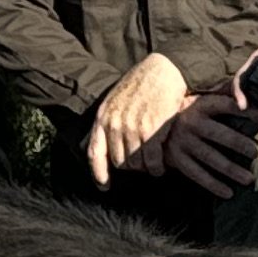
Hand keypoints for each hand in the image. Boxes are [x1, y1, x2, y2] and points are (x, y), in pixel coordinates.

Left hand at [86, 52, 190, 180]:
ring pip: (137, 164)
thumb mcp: (115, 99)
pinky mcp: (152, 130)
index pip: (94, 152)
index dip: (98, 172)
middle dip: (132, 167)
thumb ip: (107, 120)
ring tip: (154, 164)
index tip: (104, 186)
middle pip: (119, 162)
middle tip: (144, 164)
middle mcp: (115, 124)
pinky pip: (153, 160)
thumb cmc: (141, 84)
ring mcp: (133, 128)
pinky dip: (158, 167)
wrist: (164, 70)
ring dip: (146, 168)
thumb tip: (93, 141)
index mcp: (103, 117)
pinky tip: (162, 166)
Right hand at [154, 97, 257, 197]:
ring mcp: (183, 142)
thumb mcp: (203, 99)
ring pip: (211, 158)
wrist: (153, 124)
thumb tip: (253, 100)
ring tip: (248, 178)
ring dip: (231, 169)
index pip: (227, 105)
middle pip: (220, 134)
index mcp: (201, 105)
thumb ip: (226, 96)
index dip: (247, 112)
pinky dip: (213, 185)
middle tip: (255, 154)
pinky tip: (228, 192)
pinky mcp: (177, 159)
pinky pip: (197, 174)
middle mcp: (191, 123)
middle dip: (240, 144)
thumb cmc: (188, 111)